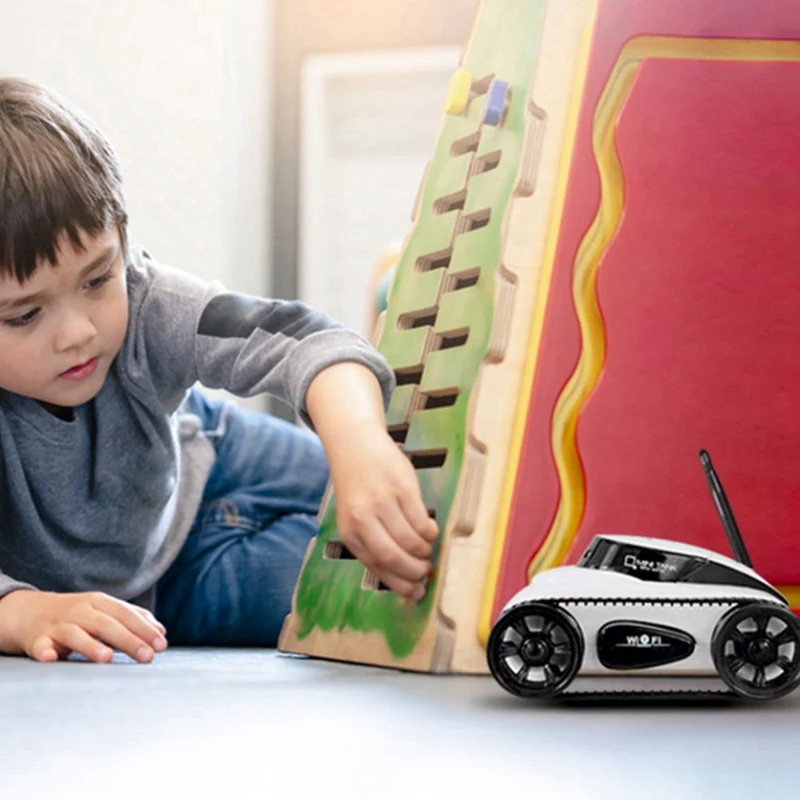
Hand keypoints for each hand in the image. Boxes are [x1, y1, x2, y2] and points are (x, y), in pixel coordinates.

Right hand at [0, 589, 167, 663]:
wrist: (30, 612)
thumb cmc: (77, 615)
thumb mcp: (104, 611)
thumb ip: (132, 619)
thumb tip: (161, 632)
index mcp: (99, 602)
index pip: (126, 614)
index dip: (144, 629)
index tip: (161, 645)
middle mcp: (80, 610)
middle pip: (106, 624)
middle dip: (128, 640)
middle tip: (147, 657)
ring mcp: (58, 624)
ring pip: (75, 634)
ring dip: (90, 645)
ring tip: (106, 658)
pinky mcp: (37, 639)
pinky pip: (40, 646)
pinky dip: (45, 651)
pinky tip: (52, 658)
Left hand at [327, 423, 438, 598]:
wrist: (355, 445)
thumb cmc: (358, 486)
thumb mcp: (356, 518)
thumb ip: (374, 542)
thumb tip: (402, 576)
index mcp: (350, 532)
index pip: (377, 567)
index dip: (400, 584)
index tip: (416, 592)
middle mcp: (363, 519)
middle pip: (394, 557)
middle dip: (415, 572)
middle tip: (426, 572)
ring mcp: (383, 502)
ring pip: (410, 540)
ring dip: (424, 551)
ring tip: (427, 550)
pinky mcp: (402, 488)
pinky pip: (421, 520)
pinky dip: (429, 532)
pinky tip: (430, 531)